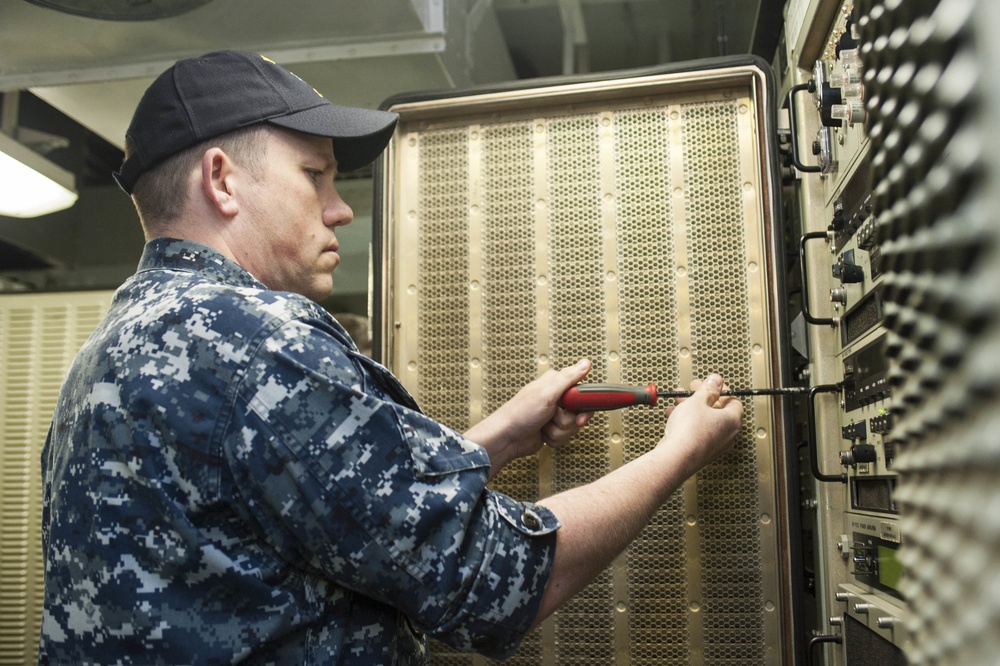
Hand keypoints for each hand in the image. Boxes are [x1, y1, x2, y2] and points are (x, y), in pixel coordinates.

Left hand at [464, 359, 593, 476]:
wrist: (507, 438)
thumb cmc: (520, 414)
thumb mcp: (546, 393)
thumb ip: (567, 378)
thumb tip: (586, 363)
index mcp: (556, 383)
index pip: (583, 392)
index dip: (583, 406)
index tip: (578, 414)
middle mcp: (557, 398)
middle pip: (580, 412)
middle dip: (567, 421)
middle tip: (554, 418)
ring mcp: (555, 415)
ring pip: (573, 427)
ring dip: (558, 431)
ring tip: (544, 426)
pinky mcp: (553, 429)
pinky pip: (566, 436)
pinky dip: (555, 438)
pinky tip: (543, 434)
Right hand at [657, 374, 742, 474]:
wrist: (676, 457)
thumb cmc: (689, 431)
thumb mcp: (697, 401)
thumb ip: (708, 389)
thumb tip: (716, 381)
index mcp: (733, 420)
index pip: (733, 400)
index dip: (720, 390)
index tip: (709, 384)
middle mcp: (728, 434)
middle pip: (718, 410)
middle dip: (702, 398)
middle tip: (691, 391)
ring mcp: (716, 445)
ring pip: (706, 421)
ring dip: (692, 409)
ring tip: (678, 402)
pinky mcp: (703, 452)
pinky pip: (699, 432)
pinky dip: (689, 423)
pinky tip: (674, 417)